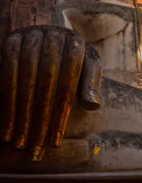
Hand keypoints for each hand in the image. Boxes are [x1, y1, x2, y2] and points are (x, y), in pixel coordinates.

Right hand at [0, 26, 101, 161]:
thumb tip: (92, 106)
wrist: (49, 39)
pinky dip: (7, 100)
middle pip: (47, 79)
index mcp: (75, 41)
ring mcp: (31, 34)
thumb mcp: (87, 69)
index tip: (55, 142)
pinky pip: (7, 70)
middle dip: (40, 116)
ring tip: (20, 143)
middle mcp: (53, 34)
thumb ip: (91, 84)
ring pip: (26, 76)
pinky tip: (7, 125)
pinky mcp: (12, 39)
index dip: (61, 111)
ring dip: (21, 112)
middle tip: (35, 148)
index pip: (69, 79)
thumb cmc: (72, 61)